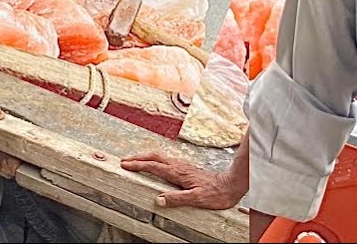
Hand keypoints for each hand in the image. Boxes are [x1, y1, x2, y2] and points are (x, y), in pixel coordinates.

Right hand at [120, 152, 245, 209]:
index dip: (138, 165)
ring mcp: (183, 166)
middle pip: (154, 157)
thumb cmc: (216, 193)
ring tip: (136, 160)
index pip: (153, 167)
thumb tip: (159, 199)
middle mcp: (179, 167)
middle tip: (124, 160)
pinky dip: (155, 160)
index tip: (125, 165)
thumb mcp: (197, 199)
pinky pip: (166, 160)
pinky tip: (156, 164)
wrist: (231, 184)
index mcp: (178, 173)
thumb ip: (177, 198)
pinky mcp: (187, 168)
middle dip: (138, 157)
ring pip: (160, 157)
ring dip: (146, 157)